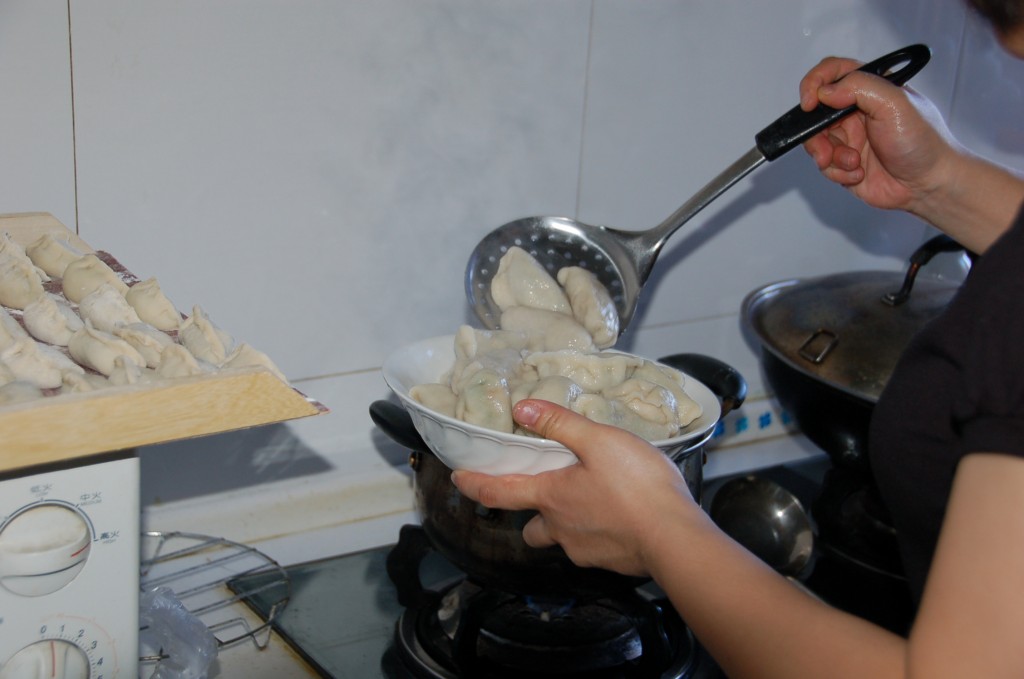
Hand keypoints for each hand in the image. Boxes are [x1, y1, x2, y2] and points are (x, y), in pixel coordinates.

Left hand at [451, 399, 698, 575]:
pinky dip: (595, 534)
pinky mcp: (609, 563)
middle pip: (529, 527)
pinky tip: (616, 518)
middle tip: (542, 494)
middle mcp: (560, 528)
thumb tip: (523, 409)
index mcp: (551, 496)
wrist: (675, 539)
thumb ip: (561, 424)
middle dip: (529, 513)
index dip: (475, 485)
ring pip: (560, 539)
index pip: (499, 492)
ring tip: (585, 504)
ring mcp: (584, 550)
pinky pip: (590, 548)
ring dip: (562, 525)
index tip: (460, 478)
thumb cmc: (638, 487)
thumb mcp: (599, 441)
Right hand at [799, 56, 958, 213]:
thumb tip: (825, 91)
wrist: (929, 184)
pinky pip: (824, 166)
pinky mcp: (844, 163)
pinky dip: (837, 172)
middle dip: (815, 133)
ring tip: (852, 163)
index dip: (814, 83)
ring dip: (830, 156)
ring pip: (816, 142)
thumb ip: (859, 87)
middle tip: (825, 148)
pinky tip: (859, 173)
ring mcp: (850, 138)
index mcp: (870, 89)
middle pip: (816, 113)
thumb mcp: (895, 103)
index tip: (810, 103)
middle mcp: (856, 111)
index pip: (832, 72)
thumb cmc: (923, 142)